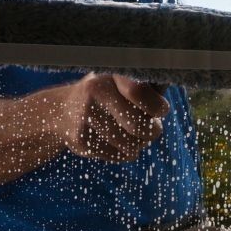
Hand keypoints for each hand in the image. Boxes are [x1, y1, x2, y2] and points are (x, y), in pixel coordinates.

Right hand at [55, 73, 170, 162]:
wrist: (60, 112)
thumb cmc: (106, 96)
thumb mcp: (120, 83)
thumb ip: (147, 86)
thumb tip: (170, 91)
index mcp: (110, 75)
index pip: (139, 92)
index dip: (156, 106)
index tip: (161, 110)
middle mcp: (95, 92)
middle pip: (138, 125)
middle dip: (152, 131)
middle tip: (152, 128)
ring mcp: (85, 117)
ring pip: (130, 144)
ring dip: (138, 144)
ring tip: (134, 136)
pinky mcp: (80, 139)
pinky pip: (118, 155)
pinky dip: (125, 153)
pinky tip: (119, 143)